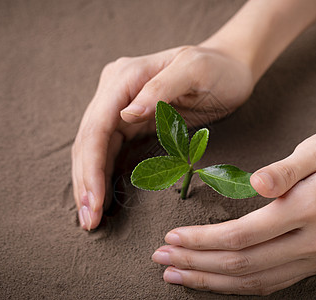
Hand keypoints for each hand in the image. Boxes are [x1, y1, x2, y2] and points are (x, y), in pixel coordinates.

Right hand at [72, 45, 253, 229]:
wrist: (229, 68)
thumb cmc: (217, 69)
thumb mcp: (195, 71)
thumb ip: (161, 89)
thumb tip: (127, 115)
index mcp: (125, 78)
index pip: (97, 127)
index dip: (92, 166)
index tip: (95, 201)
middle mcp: (115, 91)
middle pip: (88, 141)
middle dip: (87, 182)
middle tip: (89, 221)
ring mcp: (121, 107)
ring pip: (94, 149)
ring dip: (89, 183)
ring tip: (90, 217)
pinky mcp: (131, 122)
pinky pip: (109, 151)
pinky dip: (102, 175)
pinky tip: (101, 197)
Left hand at [152, 125, 315, 294]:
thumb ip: (288, 167)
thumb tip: (256, 182)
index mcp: (308, 210)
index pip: (242, 235)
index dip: (203, 239)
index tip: (172, 235)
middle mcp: (311, 243)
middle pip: (242, 264)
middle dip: (196, 262)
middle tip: (161, 258)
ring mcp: (314, 258)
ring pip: (254, 282)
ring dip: (211, 280)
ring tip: (177, 275)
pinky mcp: (315, 262)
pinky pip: (270, 283)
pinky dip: (237, 287)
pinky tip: (215, 282)